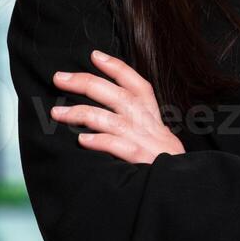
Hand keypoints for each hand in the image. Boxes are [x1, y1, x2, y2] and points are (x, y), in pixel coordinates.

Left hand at [50, 50, 183, 164]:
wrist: (183, 185)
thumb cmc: (164, 161)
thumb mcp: (157, 134)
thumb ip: (138, 120)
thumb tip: (106, 108)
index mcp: (153, 114)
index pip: (136, 84)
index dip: (117, 67)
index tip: (95, 55)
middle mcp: (149, 123)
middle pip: (118, 95)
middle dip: (87, 83)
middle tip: (59, 77)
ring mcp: (146, 141)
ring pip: (112, 120)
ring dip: (82, 114)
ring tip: (57, 113)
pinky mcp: (143, 160)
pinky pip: (120, 147)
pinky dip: (101, 142)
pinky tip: (82, 140)